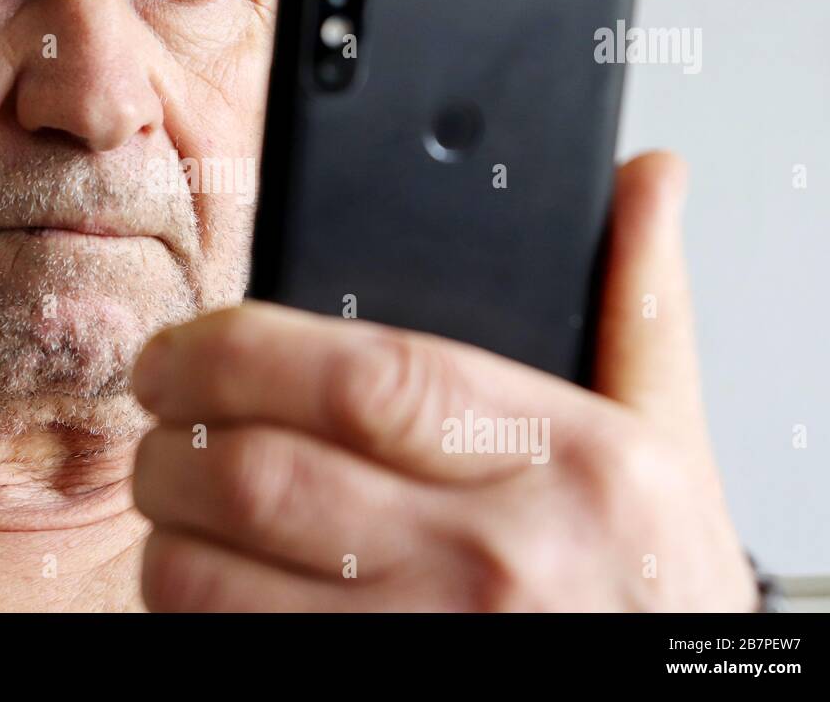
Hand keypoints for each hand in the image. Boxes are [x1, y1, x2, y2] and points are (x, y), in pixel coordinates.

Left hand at [131, 152, 756, 610]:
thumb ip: (641, 304)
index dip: (234, 353)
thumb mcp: (671, 440)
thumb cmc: (655, 583)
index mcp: (563, 458)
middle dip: (168, 442)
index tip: (182, 350)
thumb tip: (644, 179)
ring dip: (164, 534)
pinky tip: (215, 581)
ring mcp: (428, 642)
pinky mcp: (375, 692)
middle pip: (259, 479)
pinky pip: (231, 650)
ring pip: (217, 581)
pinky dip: (191, 612)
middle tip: (159, 422)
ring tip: (177, 504)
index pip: (359, 379)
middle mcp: (492, 559)